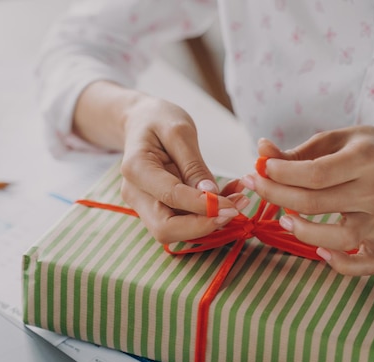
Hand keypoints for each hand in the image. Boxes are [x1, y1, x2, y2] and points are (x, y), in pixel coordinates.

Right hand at [119, 95, 248, 242]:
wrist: (140, 122)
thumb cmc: (157, 119)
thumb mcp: (179, 130)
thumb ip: (193, 164)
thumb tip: (210, 194)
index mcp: (136, 169)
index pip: (169, 196)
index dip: (202, 206)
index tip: (231, 205)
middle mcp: (135, 193)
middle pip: (165, 229)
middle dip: (201, 226)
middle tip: (234, 210)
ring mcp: (144, 204)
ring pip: (175, 230)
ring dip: (208, 222)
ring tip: (238, 199)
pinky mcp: (158, 208)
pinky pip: (182, 219)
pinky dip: (207, 214)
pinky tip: (228, 196)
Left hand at [242, 126, 373, 275]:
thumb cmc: (360, 150)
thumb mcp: (332, 140)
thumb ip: (296, 152)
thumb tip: (262, 150)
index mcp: (365, 159)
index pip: (315, 174)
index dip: (281, 174)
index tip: (261, 168)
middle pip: (316, 203)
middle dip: (276, 195)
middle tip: (257, 186)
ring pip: (340, 238)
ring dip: (304, 233)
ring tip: (284, 221)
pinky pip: (367, 263)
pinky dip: (344, 265)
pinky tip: (319, 252)